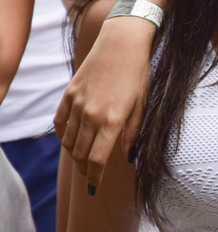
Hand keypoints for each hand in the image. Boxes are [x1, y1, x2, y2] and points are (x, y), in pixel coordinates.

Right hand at [54, 15, 153, 189]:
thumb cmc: (138, 73)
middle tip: (90, 177)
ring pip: (68, 141)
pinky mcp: (69, 94)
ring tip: (82, 160)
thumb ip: (134, 132)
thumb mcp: (142, 104)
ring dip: (74, 154)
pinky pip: (59, 122)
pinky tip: (70, 139)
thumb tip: (129, 156)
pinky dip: (63, 135)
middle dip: (84, 169)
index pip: (97, 160)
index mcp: (112, 120)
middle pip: (80, 154)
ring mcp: (77, 104)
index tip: (95, 187)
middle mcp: (91, 115)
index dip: (95, 178)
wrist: (122, 43)